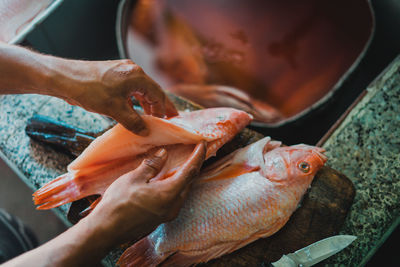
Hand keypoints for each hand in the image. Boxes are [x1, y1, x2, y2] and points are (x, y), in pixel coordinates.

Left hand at [62, 59, 177, 135]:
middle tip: (165, 120)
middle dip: (158, 106)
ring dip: (146, 104)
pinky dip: (135, 101)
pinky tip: (133, 110)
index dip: (163, 110)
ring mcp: (122, 71)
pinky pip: (130, 89)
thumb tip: (146, 132)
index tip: (166, 122)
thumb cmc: (90, 90)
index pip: (158, 94)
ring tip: (150, 118)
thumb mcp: (114, 109)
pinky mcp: (113, 75)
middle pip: (152, 91)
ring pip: (141, 90)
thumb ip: (133, 121)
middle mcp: (132, 71)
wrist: (64, 78)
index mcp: (137, 76)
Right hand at [85, 142, 205, 244]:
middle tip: (192, 149)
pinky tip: (166, 178)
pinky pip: (174, 197)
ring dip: (183, 175)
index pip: (190, 171)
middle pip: (189, 181)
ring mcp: (168, 214)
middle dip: (192, 164)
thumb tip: (163, 154)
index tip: (202, 143)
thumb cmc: (118, 203)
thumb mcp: (134, 178)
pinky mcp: (161, 217)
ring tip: (181, 161)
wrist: (106, 230)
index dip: (198, 155)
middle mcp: (174, 205)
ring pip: (182, 190)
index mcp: (170, 193)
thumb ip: (151, 165)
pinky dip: (175, 184)